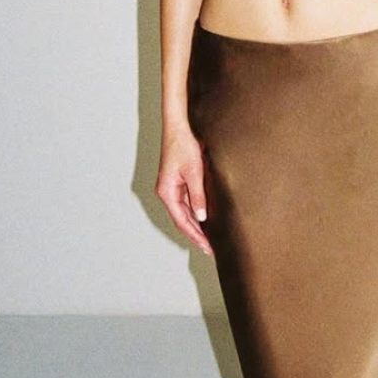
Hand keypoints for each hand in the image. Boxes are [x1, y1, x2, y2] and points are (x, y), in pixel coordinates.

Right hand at [156, 128, 213, 256]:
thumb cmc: (184, 146)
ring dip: (196, 226)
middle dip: (196, 235)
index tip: (208, 248)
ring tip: (210, 240)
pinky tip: (205, 221)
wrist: (179, 127)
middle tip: (211, 249)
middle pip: (182, 220)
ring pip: (184, 213)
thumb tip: (202, 217)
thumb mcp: (195, 172)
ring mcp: (171, 188)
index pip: (182, 221)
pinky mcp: (177, 182)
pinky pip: (186, 204)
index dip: (196, 236)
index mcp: (167, 192)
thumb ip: (198, 195)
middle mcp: (166, 193)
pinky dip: (195, 214)